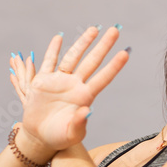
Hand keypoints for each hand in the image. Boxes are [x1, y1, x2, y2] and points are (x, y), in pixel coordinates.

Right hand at [9, 26, 128, 155]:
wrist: (40, 137)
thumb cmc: (60, 138)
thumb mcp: (72, 134)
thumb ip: (80, 123)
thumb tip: (87, 111)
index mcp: (85, 97)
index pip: (103, 78)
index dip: (114, 66)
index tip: (126, 53)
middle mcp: (75, 85)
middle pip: (92, 61)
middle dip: (103, 46)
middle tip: (116, 30)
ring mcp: (60, 81)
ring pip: (73, 57)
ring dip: (83, 42)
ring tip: (95, 28)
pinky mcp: (44, 81)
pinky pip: (49, 61)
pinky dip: (53, 49)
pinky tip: (60, 37)